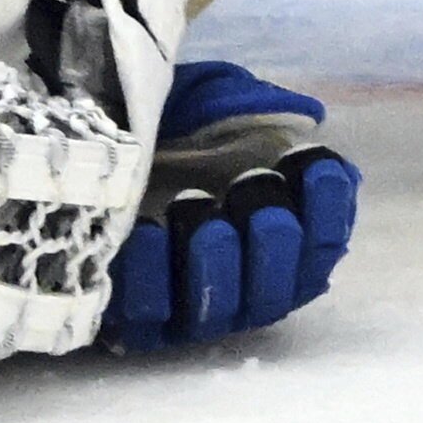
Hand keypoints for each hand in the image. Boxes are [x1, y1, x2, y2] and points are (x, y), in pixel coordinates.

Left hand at [102, 60, 357, 352]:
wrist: (91, 151)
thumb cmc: (170, 124)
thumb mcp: (213, 100)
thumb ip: (254, 106)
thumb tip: (305, 119)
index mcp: (282, 228)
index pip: (326, 236)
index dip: (330, 208)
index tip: (313, 165)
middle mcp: (247, 278)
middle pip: (281, 285)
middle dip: (278, 244)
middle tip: (262, 204)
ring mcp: (199, 307)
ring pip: (224, 310)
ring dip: (218, 267)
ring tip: (206, 220)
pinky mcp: (145, 322)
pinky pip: (152, 318)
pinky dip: (152, 278)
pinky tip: (146, 232)